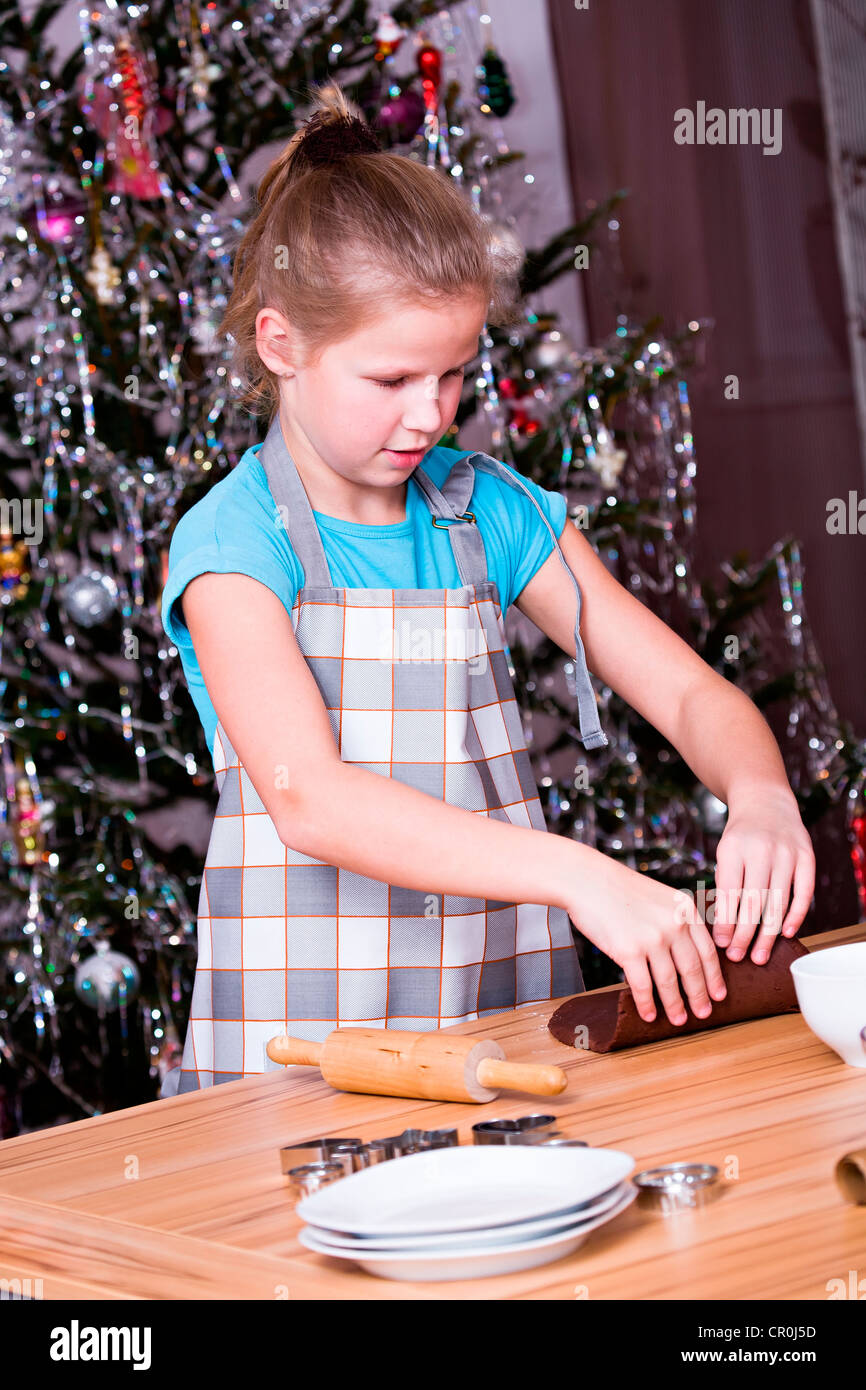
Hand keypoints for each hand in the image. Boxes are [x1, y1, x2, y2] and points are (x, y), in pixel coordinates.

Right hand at [566, 853, 727, 1025]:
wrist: (587, 880)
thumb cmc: (619, 888)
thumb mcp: (660, 897)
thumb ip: (676, 920)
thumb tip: (685, 952)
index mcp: (685, 910)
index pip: (707, 951)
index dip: (715, 977)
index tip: (719, 994)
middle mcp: (674, 924)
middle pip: (693, 969)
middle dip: (700, 996)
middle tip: (704, 1014)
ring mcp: (652, 938)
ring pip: (670, 981)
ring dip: (675, 1005)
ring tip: (679, 1020)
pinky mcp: (629, 950)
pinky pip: (643, 986)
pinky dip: (647, 1004)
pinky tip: (649, 1014)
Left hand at [711, 787, 815, 964]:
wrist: (765, 802)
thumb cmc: (740, 838)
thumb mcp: (724, 853)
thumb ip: (725, 885)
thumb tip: (722, 931)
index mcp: (733, 848)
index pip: (729, 893)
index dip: (725, 922)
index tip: (721, 945)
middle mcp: (761, 849)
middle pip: (753, 901)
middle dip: (744, 934)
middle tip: (738, 957)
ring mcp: (787, 852)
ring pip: (778, 901)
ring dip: (767, 933)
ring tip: (759, 956)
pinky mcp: (807, 856)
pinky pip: (803, 892)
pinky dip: (795, 915)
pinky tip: (785, 934)